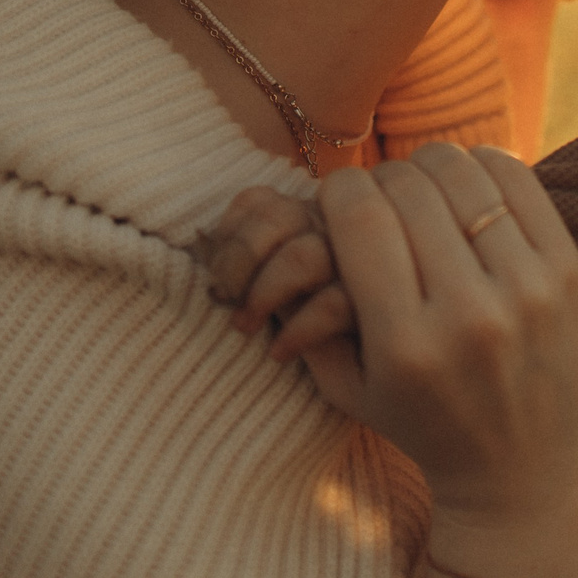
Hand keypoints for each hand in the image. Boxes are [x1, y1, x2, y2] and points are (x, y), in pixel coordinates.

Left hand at [202, 185, 354, 361]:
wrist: (368, 376)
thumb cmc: (306, 334)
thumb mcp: (270, 292)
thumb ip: (246, 268)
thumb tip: (201, 251)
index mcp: (304, 217)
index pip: (257, 201)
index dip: (226, 235)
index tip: (213, 277)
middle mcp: (334, 229)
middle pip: (279, 216)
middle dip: (239, 258)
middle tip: (225, 299)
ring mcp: (359, 262)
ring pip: (304, 255)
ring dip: (263, 293)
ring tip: (244, 327)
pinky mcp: (377, 304)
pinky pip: (334, 304)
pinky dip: (299, 330)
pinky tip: (280, 353)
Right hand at [282, 143, 577, 524]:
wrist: (522, 475)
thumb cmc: (423, 426)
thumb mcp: (348, 386)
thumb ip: (308, 310)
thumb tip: (293, 217)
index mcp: (406, 345)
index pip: (359, 215)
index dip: (339, 190)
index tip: (339, 200)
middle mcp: (470, 316)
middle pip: (408, 187)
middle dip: (381, 180)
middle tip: (381, 198)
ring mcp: (530, 293)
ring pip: (463, 175)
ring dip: (430, 169)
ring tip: (423, 192)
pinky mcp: (574, 277)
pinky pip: (521, 183)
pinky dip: (484, 168)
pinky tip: (469, 185)